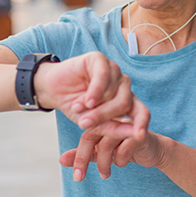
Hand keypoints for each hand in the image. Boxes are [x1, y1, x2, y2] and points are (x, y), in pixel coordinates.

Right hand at [33, 51, 148, 134]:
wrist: (53, 91)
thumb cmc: (76, 108)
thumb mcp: (93, 124)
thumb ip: (113, 128)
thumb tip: (137, 136)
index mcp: (126, 101)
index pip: (142, 112)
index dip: (142, 123)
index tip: (140, 136)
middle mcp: (123, 86)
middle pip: (124, 103)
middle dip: (104, 116)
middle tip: (84, 124)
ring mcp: (114, 71)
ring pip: (113, 91)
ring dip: (94, 105)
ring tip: (77, 108)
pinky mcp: (100, 59)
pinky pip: (104, 76)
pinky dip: (94, 91)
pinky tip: (85, 100)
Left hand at [58, 120, 168, 180]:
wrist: (153, 150)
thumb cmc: (125, 148)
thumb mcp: (103, 153)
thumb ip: (85, 154)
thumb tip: (60, 160)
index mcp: (103, 120)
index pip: (86, 134)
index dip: (78, 155)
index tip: (76, 175)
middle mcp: (113, 119)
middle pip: (93, 135)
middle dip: (84, 158)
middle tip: (79, 178)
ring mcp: (127, 125)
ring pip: (107, 143)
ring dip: (104, 163)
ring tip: (105, 175)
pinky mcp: (140, 134)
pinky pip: (125, 148)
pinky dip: (121, 160)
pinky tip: (122, 164)